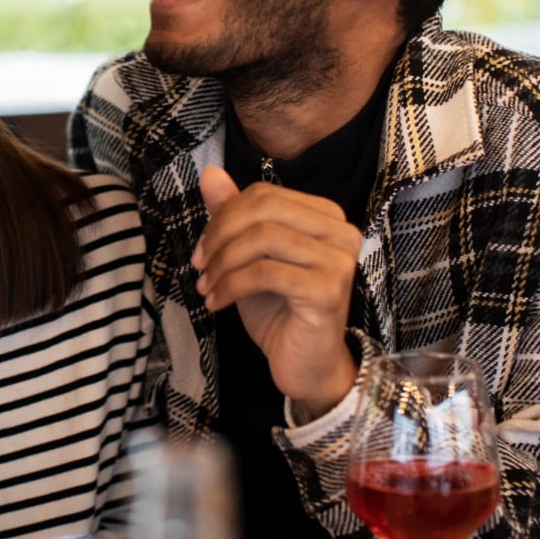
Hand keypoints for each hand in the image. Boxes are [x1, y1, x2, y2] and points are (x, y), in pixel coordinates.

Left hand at [191, 166, 361, 418]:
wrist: (306, 365)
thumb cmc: (279, 309)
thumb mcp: (248, 257)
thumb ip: (234, 214)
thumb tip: (210, 173)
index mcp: (324, 215)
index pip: (263, 195)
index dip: (223, 217)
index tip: (201, 250)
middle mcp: (339, 231)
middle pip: (263, 210)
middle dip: (220, 235)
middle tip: (199, 266)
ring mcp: (338, 260)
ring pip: (262, 238)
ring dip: (223, 263)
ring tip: (207, 287)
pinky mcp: (328, 289)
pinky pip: (266, 272)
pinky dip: (231, 285)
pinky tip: (217, 303)